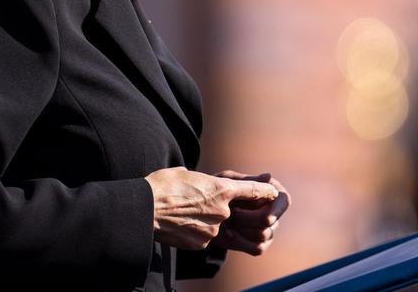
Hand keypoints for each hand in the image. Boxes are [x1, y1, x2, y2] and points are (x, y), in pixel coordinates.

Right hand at [144, 167, 278, 250]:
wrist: (145, 210)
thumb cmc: (162, 186)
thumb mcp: (184, 173)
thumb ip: (200, 180)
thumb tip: (199, 181)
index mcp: (220, 189)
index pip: (253, 191)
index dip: (264, 191)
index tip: (272, 192)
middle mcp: (222, 211)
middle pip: (231, 211)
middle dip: (219, 208)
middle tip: (199, 202)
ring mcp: (213, 230)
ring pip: (216, 226)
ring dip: (204, 221)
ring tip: (183, 213)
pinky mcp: (201, 244)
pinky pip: (204, 237)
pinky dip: (195, 232)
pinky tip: (179, 225)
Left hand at [209, 170, 289, 255]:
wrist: (204, 213)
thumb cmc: (218, 191)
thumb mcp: (229, 181)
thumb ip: (249, 181)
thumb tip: (269, 176)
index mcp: (270, 193)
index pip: (284, 201)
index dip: (277, 209)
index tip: (265, 216)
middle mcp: (273, 213)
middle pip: (268, 221)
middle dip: (247, 217)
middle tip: (232, 210)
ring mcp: (268, 231)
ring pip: (262, 234)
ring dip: (241, 228)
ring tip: (228, 219)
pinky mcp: (259, 245)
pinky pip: (257, 248)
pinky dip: (241, 241)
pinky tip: (229, 233)